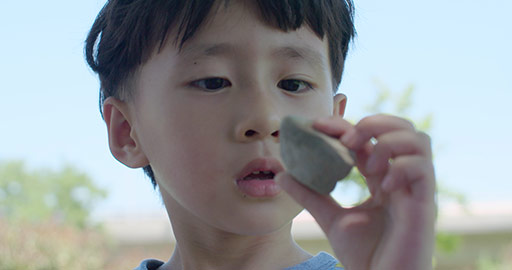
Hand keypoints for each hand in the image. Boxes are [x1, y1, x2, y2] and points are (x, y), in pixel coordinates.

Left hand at [276, 114, 435, 269]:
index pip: (370, 138)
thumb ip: (310, 195)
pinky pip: (422, 169)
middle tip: (347, 138)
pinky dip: (401, 167)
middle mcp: (401, 178)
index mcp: (382, 178)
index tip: (318, 125)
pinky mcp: (425, 205)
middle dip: (374, 123)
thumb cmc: (366, 256)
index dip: (346, 125)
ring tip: (367, 162)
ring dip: (389, 140)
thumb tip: (281, 174)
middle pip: (402, 128)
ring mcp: (415, 189)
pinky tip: (383, 184)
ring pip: (419, 140)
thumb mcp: (331, 219)